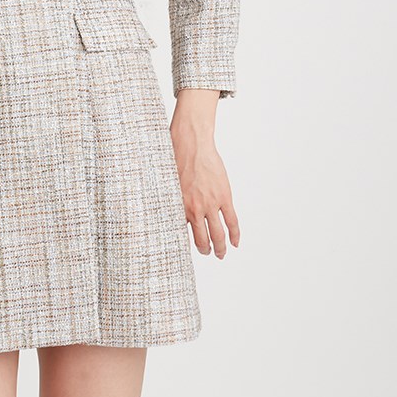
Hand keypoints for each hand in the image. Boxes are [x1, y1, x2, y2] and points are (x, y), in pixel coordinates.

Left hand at [170, 92, 239, 258]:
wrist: (191, 142)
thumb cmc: (175, 158)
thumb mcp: (166, 182)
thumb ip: (168, 198)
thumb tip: (161, 209)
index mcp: (178, 206)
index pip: (182, 234)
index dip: (185, 245)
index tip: (185, 250)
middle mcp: (194, 209)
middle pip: (202, 239)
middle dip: (204, 249)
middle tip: (207, 253)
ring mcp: (211, 204)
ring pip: (218, 234)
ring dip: (220, 247)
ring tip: (220, 254)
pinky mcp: (223, 197)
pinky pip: (232, 221)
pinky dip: (235, 234)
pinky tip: (235, 243)